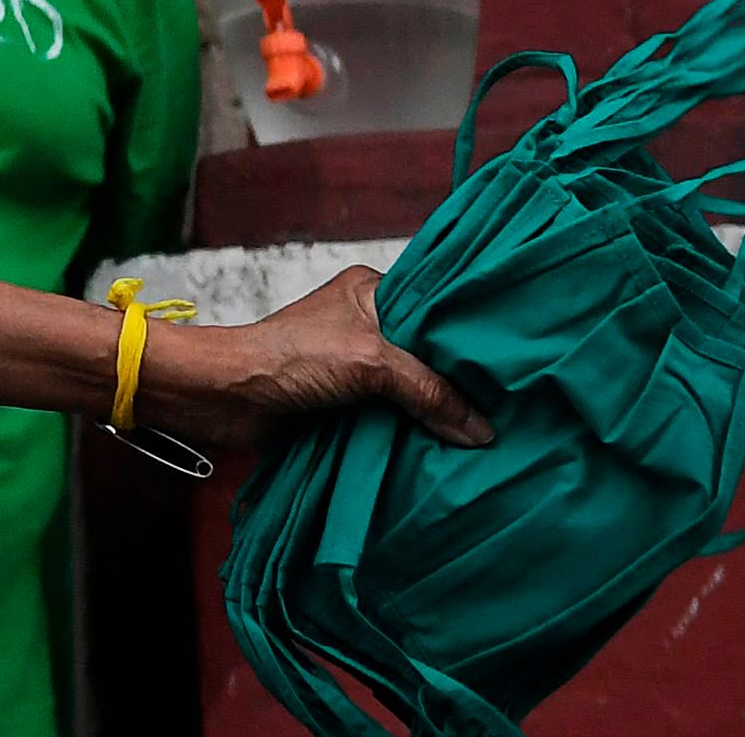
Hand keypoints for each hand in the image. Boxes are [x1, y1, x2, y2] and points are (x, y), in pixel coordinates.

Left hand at [132, 268, 489, 451]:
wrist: (231, 399)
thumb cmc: (290, 358)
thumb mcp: (370, 362)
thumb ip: (428, 390)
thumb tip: (482, 431)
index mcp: (373, 292)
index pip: (437, 307)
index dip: (470, 334)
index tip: (513, 360)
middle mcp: (370, 325)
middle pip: (430, 355)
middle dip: (461, 381)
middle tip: (513, 406)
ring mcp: (359, 367)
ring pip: (415, 391)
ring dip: (440, 414)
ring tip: (495, 436)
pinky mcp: (350, 405)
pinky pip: (396, 419)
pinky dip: (417, 434)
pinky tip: (452, 452)